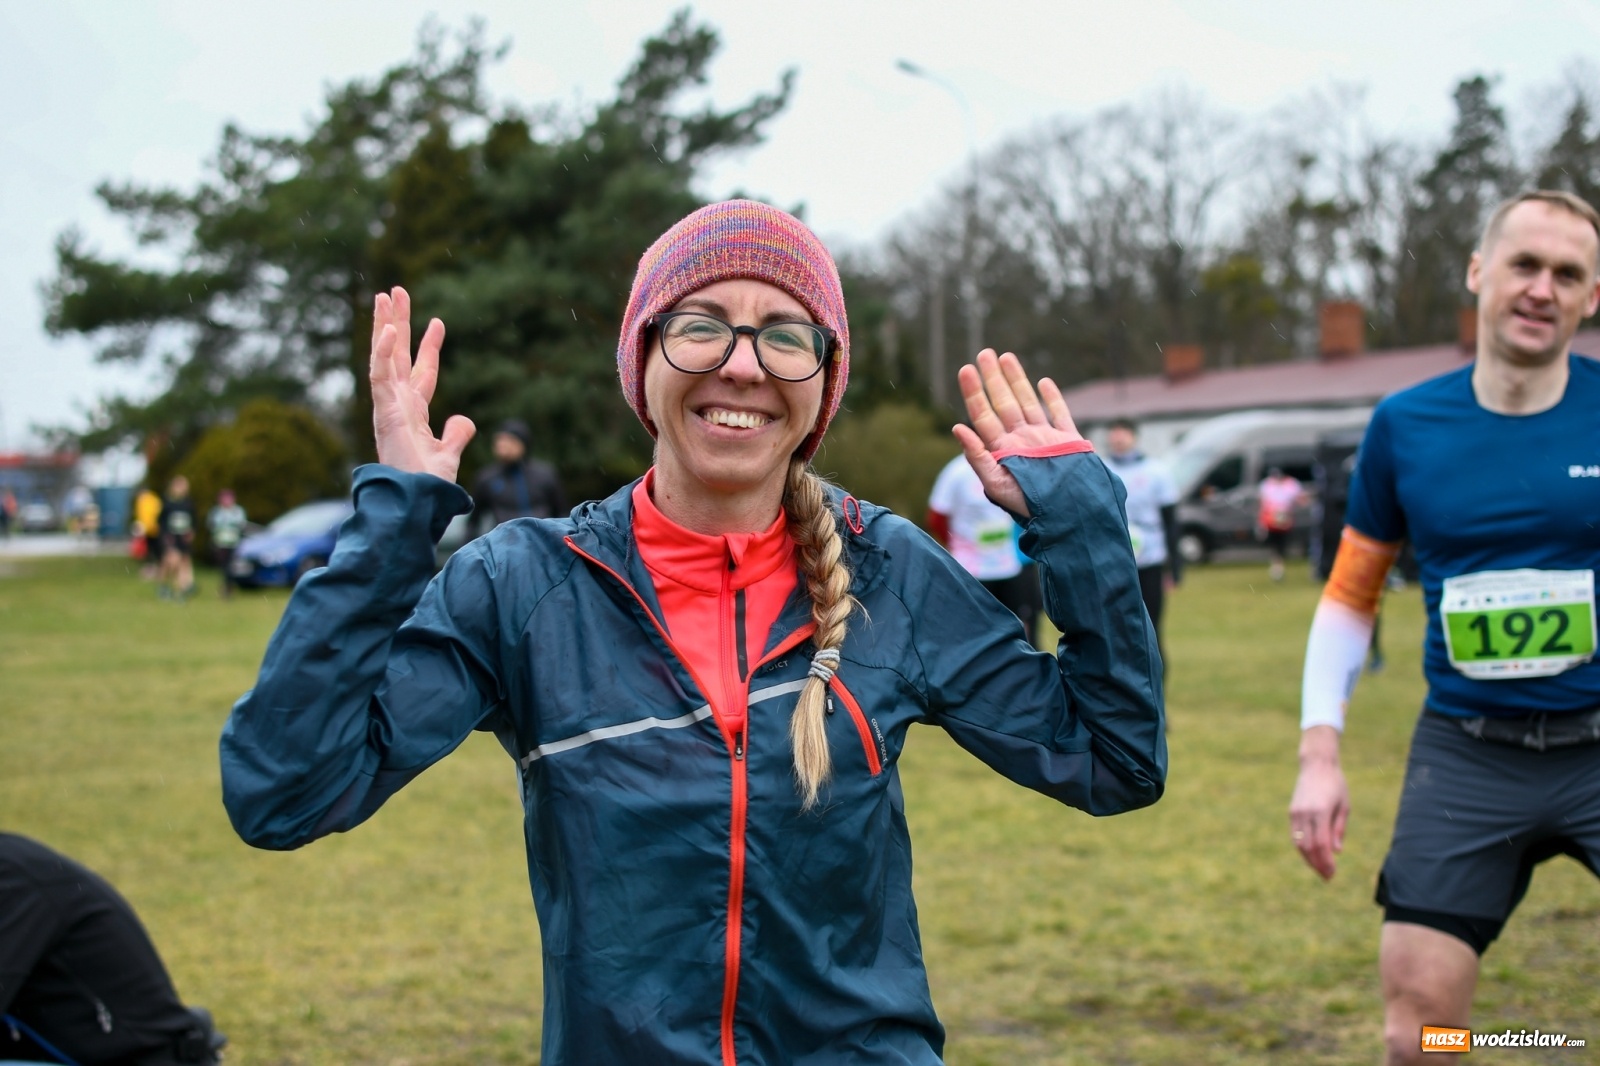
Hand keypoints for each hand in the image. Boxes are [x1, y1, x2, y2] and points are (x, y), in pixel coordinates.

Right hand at [370, 286, 475, 481]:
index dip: (429, 347)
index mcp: (413, 412)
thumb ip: (455, 435)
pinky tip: (389, 329)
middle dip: (398, 322)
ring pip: (384, 356)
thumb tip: (464, 419)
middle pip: (398, 354)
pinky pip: (380, 375)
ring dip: (384, 325)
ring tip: (385, 295)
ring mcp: (388, 405)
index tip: (438, 322)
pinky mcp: (383, 410)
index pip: (422, 371)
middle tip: (396, 291)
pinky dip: (383, 352)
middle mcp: (397, 404)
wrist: (417, 501)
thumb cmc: (427, 485)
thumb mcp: (448, 455)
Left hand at [953, 350, 1084, 517]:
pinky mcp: (1068, 441)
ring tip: (1006, 356)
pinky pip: (1059, 413)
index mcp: (1002, 450)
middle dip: (993, 378)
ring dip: (1017, 380)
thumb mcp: (996, 483)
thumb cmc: (1028, 505)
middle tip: (984, 353)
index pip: (983, 415)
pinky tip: (1043, 382)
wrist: (1068, 515)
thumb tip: (957, 427)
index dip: (974, 392)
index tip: (966, 370)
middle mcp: (1021, 441)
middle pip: (1003, 403)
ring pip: (1028, 402)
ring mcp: (1044, 439)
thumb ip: (977, 456)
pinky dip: (1052, 397)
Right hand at [1289, 726, 1348, 879]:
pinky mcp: (1292, 812)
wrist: (1316, 764)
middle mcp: (1305, 813)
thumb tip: (1336, 851)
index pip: (1322, 844)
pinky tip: (1311, 855)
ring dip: (1308, 859)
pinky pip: (1295, 835)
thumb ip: (1339, 829)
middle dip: (1318, 864)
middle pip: (1309, 847)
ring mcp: (1296, 812)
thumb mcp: (1344, 806)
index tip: (1332, 873)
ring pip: (1299, 843)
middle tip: (1328, 877)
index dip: (1326, 862)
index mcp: (1321, 811)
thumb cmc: (1336, 784)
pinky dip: (1302, 848)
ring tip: (1319, 869)